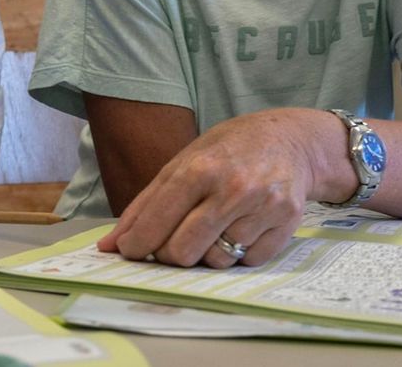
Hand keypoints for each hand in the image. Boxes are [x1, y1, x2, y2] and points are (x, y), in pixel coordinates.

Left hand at [96, 108, 345, 268]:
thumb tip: (109, 245)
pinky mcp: (286, 224)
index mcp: (200, 168)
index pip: (157, 223)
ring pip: (216, 261)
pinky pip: (248, 261)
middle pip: (183, 252)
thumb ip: (146, 204)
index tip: (132, 250)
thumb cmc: (229, 150)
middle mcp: (233, 188)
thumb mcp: (184, 162)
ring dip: (207, 253)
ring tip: (213, 229)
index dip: (137, 245)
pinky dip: (239, 253)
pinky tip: (241, 228)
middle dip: (170, 254)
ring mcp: (263, 207)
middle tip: (172, 243)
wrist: (292, 140)